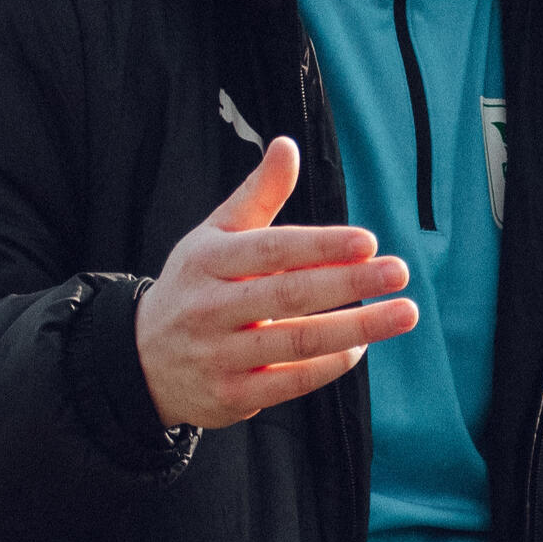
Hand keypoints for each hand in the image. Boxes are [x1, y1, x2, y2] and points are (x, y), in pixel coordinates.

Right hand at [135, 135, 416, 429]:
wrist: (141, 359)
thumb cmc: (194, 285)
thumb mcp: (213, 235)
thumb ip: (257, 195)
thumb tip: (287, 145)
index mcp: (208, 261)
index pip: (272, 250)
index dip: (321, 245)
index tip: (369, 241)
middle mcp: (210, 308)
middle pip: (288, 295)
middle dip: (349, 283)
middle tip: (399, 271)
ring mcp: (219, 355)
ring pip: (296, 343)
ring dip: (355, 328)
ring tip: (402, 313)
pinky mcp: (231, 396)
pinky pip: (290, 383)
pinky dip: (330, 365)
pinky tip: (361, 345)